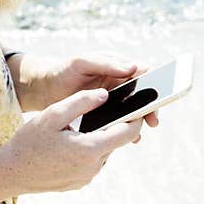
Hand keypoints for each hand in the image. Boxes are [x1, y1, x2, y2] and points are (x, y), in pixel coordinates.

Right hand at [0, 87, 143, 193]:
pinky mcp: (80, 183)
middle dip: (111, 125)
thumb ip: (80, 102)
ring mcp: (87, 177)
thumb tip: (105, 94)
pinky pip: (91, 162)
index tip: (138, 104)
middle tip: (100, 110)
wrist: (12, 172)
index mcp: (90, 148)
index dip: (135, 117)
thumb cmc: (29, 141)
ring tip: (74, 128)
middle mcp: (94, 166)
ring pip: (102, 151)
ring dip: (96, 138)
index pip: (127, 132)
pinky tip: (66, 145)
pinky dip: (85, 151)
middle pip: (114, 141)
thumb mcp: (52, 114)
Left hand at [16, 53, 158, 137]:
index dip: (154, 82)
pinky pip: (121, 120)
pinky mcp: (105, 112)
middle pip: (143, 94)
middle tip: (153, 121)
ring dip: (139, 120)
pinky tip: (128, 140)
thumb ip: (106, 64)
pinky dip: (126, 129)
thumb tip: (133, 67)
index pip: (142, 72)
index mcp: (116, 66)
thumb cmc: (62, 70)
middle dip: (150, 107)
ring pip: (134, 109)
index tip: (158, 95)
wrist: (44, 88)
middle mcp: (118, 82)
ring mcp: (113, 98)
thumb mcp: (81, 63)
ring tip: (140, 134)